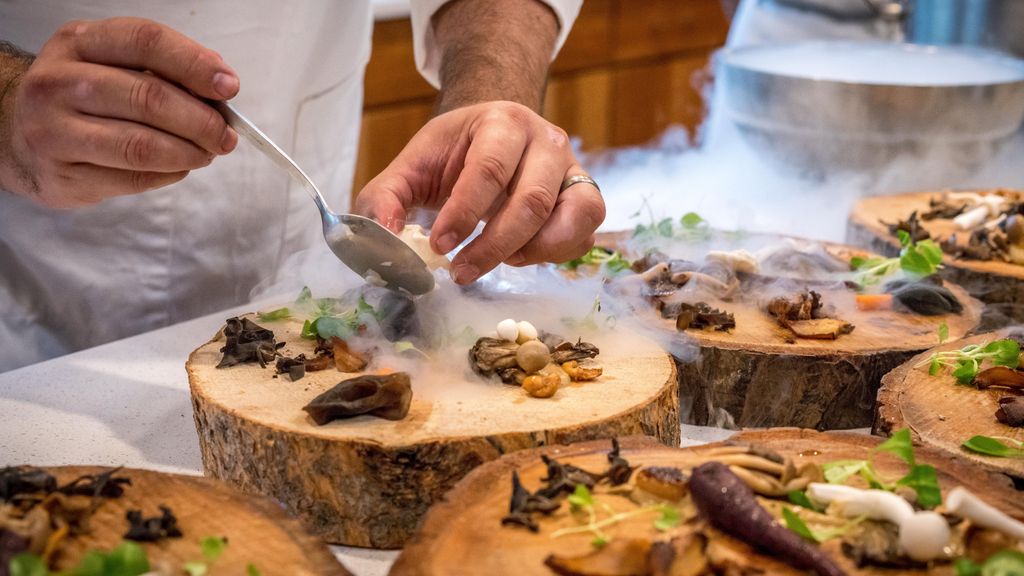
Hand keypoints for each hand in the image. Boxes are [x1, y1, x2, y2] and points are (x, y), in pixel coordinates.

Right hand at [1, 18, 238, 207]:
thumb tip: (221, 85)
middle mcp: (58, 82)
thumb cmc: (82, 97)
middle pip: (149, 98)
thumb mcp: (111, 64)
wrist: (17, 134)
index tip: (229, 87)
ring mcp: (53, 131)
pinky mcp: (62, 175)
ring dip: (189, 152)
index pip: (145, 42)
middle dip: (201, 121)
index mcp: (78, 43)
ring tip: (207, 153)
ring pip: (141, 145)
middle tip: (226, 135)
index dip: (194, 64)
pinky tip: (179, 167)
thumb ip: (162, 69)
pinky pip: (133, 178)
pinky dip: (169, 174)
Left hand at [355, 101, 604, 283]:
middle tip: (461, 272)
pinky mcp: (585, 197)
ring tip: (499, 262)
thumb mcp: (412, 166)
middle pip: (532, 200)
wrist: (495, 134)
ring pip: (573, 217)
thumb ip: (385, 198)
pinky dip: (555, 254)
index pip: (488, 169)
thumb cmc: (454, 153)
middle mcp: (546, 141)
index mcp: (502, 122)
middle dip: (494, 245)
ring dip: (533, 252)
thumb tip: (384, 237)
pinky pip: (584, 234)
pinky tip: (520, 255)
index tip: (440, 246)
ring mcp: (573, 169)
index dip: (464, 213)